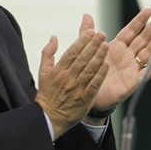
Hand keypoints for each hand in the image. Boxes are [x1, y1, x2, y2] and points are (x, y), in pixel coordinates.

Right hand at [35, 18, 108, 136]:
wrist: (48, 118)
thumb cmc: (47, 94)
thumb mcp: (43, 72)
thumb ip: (48, 53)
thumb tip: (54, 37)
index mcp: (58, 70)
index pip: (72, 52)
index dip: (82, 41)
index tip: (91, 31)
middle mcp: (68, 78)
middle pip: (82, 58)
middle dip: (93, 45)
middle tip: (102, 34)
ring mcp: (77, 88)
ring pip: (89, 69)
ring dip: (99, 57)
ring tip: (106, 45)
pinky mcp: (85, 99)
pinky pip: (94, 85)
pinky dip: (100, 74)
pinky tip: (107, 65)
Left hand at [84, 9, 150, 114]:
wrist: (88, 96)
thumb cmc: (89, 73)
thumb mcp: (86, 51)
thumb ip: (87, 33)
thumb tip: (87, 15)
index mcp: (117, 47)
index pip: (131, 31)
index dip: (140, 21)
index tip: (149, 10)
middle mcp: (127, 56)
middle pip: (143, 39)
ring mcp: (132, 68)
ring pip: (148, 52)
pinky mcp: (134, 82)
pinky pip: (147, 72)